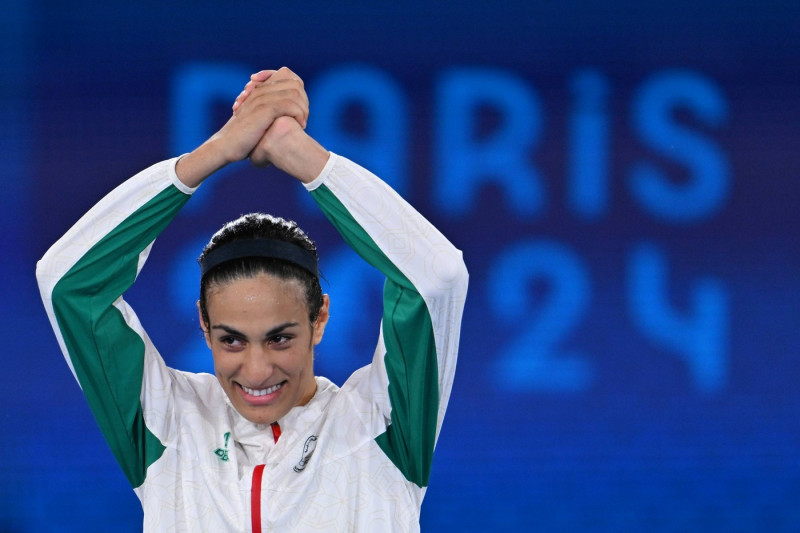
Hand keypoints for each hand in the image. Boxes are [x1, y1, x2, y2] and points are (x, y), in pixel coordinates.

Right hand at [175, 67, 309, 187]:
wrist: (226, 146)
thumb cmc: (242, 137)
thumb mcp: (258, 120)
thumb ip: (271, 111)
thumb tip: (290, 115)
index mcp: (259, 89)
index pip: (287, 74)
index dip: (298, 87)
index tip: (299, 108)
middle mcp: (261, 90)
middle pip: (295, 83)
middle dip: (304, 100)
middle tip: (303, 117)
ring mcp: (262, 98)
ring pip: (295, 93)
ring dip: (303, 108)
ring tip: (302, 123)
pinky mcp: (264, 110)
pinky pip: (290, 104)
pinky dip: (299, 114)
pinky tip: (300, 126)